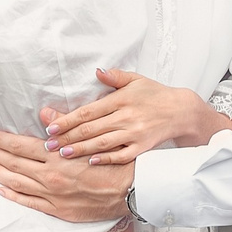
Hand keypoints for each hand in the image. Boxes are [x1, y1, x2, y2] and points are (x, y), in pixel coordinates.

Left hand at [0, 129, 132, 222]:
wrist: (130, 190)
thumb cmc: (112, 163)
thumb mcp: (89, 140)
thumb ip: (64, 127)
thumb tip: (44, 114)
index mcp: (57, 156)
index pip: (22, 146)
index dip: (5, 140)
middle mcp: (51, 176)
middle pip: (15, 163)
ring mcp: (52, 195)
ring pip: (17, 183)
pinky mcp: (57, 209)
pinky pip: (29, 203)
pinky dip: (12, 196)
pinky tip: (0, 189)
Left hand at [40, 68, 230, 162]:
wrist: (181, 111)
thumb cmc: (156, 95)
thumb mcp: (137, 80)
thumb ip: (115, 76)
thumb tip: (97, 71)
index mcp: (121, 100)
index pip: (88, 111)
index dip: (68, 120)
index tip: (52, 127)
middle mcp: (126, 117)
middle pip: (91, 129)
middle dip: (68, 137)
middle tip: (49, 145)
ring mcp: (134, 134)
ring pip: (102, 143)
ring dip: (81, 149)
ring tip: (63, 154)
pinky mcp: (142, 147)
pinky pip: (121, 155)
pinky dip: (106, 158)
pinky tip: (91, 161)